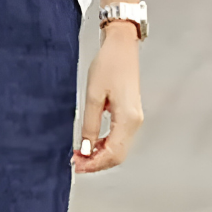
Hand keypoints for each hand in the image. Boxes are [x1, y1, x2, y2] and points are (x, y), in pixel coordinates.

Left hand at [72, 21, 143, 173]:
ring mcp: (134, 120)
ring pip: (118, 149)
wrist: (121, 47)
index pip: (112, 153)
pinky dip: (104, 146)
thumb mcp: (93, 96)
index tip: (76, 165)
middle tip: (76, 162)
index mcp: (127, 119)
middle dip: (96, 163)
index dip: (93, 163)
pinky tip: (90, 144)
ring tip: (80, 154)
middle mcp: (134, 122)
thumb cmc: (108, 65)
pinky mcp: (130, 116)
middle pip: (117, 155)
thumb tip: (85, 149)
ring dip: (99, 155)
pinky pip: (119, 139)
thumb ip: (89, 126)